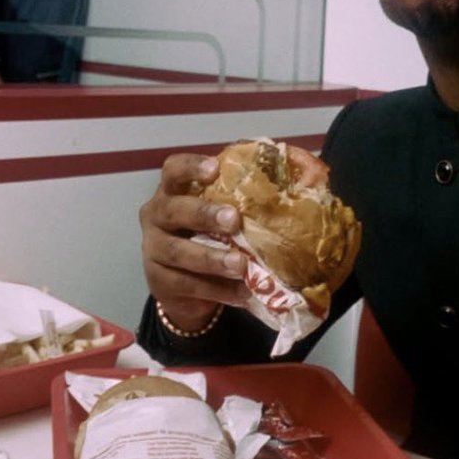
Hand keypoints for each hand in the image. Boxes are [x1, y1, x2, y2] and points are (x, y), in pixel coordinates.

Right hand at [139, 153, 249, 331]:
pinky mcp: (158, 281)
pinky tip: (242, 292)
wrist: (183, 286)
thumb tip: (305, 178)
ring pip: (178, 252)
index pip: (173, 170)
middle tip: (233, 220)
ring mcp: (153, 250)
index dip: (191, 166)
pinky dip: (218, 289)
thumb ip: (244, 199)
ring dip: (212, 258)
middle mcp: (156, 216)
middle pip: (173, 210)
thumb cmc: (209, 237)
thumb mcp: (220, 216)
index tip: (215, 169)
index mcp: (172, 192)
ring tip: (241, 264)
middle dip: (204, 214)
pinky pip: (187, 284)